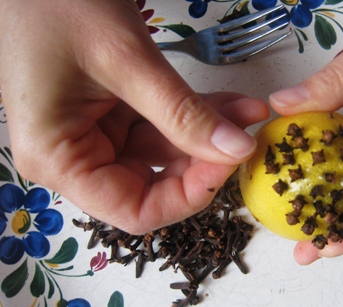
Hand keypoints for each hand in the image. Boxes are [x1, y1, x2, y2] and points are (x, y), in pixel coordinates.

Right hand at [0, 0, 268, 233]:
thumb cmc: (57, 5)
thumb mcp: (126, 61)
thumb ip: (183, 113)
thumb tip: (238, 150)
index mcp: (61, 161)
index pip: (137, 211)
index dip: (188, 196)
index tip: (228, 164)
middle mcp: (76, 158)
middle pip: (155, 184)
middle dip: (205, 161)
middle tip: (245, 136)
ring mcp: (95, 136)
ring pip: (165, 153)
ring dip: (209, 135)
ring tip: (248, 112)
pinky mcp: (112, 115)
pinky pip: (162, 126)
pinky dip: (195, 115)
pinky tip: (230, 104)